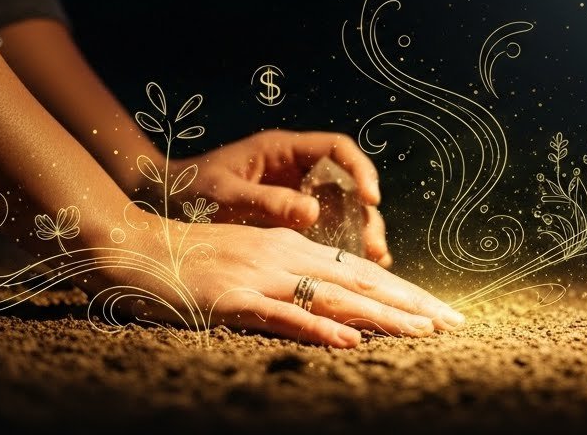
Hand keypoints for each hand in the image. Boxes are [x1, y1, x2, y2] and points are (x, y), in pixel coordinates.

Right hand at [83, 211, 461, 346]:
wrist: (130, 245)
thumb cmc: (187, 257)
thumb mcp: (246, 258)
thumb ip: (288, 276)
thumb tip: (333, 304)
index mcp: (289, 245)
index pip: (360, 270)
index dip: (405, 290)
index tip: (442, 312)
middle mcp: (281, 255)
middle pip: (359, 280)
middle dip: (411, 303)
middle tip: (455, 323)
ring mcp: (257, 276)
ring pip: (332, 297)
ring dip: (383, 315)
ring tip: (424, 332)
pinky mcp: (231, 299)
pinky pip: (282, 316)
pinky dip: (318, 329)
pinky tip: (349, 341)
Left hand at [166, 129, 392, 266]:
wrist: (161, 204)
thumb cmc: (189, 190)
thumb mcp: (225, 194)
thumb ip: (266, 201)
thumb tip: (314, 212)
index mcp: (283, 150)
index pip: (337, 149)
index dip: (360, 170)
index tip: (370, 198)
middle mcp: (296, 171)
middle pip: (348, 186)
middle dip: (366, 216)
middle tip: (376, 249)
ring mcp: (295, 196)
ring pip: (342, 212)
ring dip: (360, 237)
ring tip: (376, 266)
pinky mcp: (290, 223)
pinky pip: (325, 233)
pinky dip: (340, 251)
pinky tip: (354, 275)